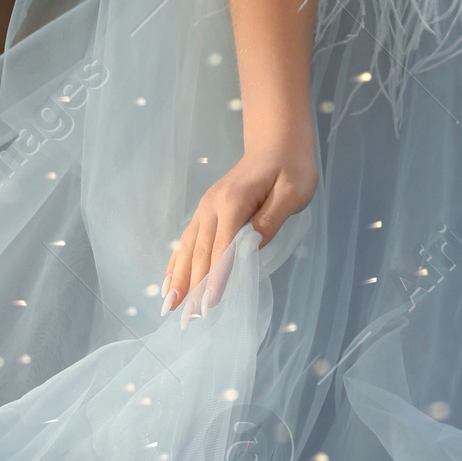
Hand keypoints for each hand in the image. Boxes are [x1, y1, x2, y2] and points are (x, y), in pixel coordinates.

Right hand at [162, 127, 316, 316]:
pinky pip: (188, 239)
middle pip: (201, 252)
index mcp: (235, 202)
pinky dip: (177, 262)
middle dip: (193, 288)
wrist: (277, 140)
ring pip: (189, 248)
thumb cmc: (291, 166)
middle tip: (186, 320)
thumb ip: (271, 219)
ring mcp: (206, 207)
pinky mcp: (207, 210)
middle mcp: (213, 205)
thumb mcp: (293, 192)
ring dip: (178, 278)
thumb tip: (251, 246)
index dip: (216, 278)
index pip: (223, 247)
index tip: (208, 306)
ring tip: (168, 307)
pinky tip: (169, 281)